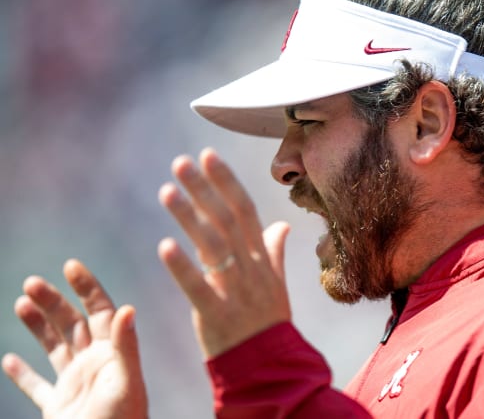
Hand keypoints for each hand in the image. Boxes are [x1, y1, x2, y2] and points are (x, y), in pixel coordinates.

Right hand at [2, 260, 147, 418]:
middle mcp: (96, 364)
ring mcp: (76, 385)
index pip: (102, 311)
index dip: (88, 288)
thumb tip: (128, 308)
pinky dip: (23, 374)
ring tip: (20, 303)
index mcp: (114, 354)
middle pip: (74, 323)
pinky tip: (8, 360)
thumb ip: (125, 347)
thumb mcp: (125, 384)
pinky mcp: (58, 408)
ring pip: (55, 347)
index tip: (70, 265)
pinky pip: (37, 387)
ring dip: (39, 326)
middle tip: (31, 283)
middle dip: (54, 301)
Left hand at [158, 148, 290, 357]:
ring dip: (189, 217)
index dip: (226, 181)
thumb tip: (282, 224)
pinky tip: (165, 246)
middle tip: (180, 162)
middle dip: (204, 188)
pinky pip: (200, 288)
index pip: (245, 210)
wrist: (269, 366)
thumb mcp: (277, 283)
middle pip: (227, 220)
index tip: (207, 155)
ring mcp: (236, 291)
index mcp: (262, 258)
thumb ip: (275, 251)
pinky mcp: (218, 315)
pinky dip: (183, 267)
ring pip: (214, 246)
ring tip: (166, 191)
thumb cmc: (268, 321)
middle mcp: (251, 268)